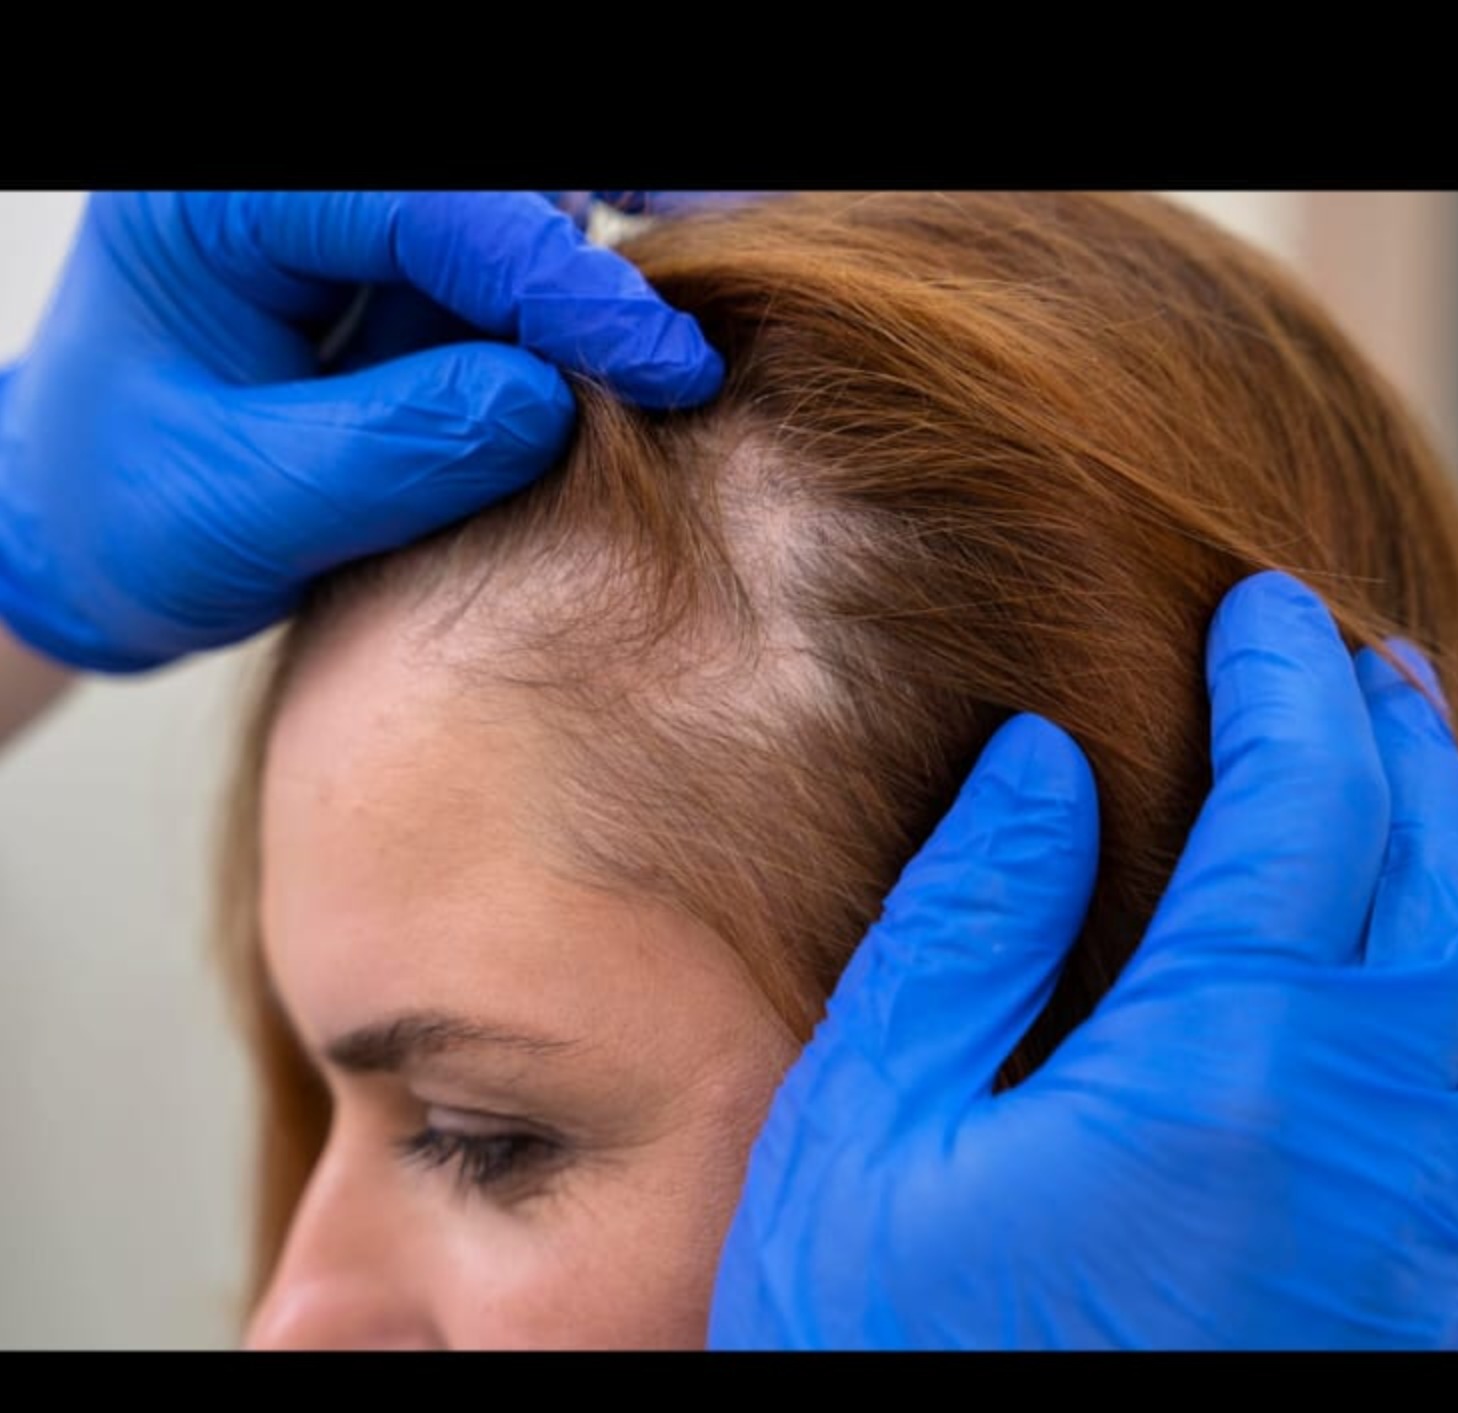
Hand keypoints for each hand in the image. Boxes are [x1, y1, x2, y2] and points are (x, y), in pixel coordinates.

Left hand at [0, 191, 723, 672]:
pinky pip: (516, 245)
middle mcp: (299, 185)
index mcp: (223, 196)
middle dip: (599, 245)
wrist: (92, 529)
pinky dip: (590, 279)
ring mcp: (357, 218)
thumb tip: (550, 398)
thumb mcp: (249, 503)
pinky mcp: (399, 261)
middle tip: (713, 301)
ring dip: (611, 254)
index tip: (670, 370)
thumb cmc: (136, 514)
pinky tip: (657, 311)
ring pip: (521, 205)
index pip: (429, 207)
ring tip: (698, 313)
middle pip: (493, 187)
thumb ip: (397, 449)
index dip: (563, 288)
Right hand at [710, 571, 1457, 1348]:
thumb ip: (971, 922)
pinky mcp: (1422, 1303)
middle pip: (1430, 878)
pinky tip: (1412, 953)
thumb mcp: (876, 1120)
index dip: (1288, 689)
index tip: (1263, 610)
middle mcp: (1364, 1144)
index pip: (1303, 813)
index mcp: (1220, 1076)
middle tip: (1347, 656)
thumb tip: (1046, 763)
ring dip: (1447, 848)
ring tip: (1391, 769)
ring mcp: (1418, 1234)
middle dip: (1391, 742)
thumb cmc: (889, 1349)